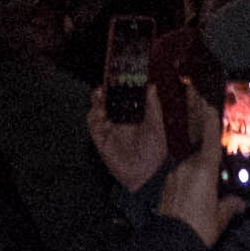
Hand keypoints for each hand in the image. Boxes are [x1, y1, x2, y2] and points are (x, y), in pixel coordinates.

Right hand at [88, 82, 170, 196]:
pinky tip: (99, 111)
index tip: (118, 74)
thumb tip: (152, 86)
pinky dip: (93, 116)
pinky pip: (93, 125)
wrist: (145, 176)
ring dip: (97, 101)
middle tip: (105, 82)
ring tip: (100, 93)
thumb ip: (153, 106)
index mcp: (133, 116)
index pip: (124, 97)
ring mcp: (109, 130)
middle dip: (104, 90)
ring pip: (98, 110)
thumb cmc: (154, 152)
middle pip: (108, 101)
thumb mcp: (156, 126)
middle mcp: (120, 121)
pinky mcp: (101, 140)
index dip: (119, 86)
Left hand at [153, 84, 228, 243]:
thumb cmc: (199, 228)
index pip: (209, 139)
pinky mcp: (166, 187)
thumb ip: (231, 205)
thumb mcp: (221, 218)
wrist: (171, 243)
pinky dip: (188, 183)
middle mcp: (187, 167)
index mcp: (203, 170)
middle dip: (210, 162)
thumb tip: (240, 202)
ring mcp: (174, 176)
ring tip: (207, 191)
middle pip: (201, 156)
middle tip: (220, 171)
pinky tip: (193, 198)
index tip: (212, 106)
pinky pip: (181, 178)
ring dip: (199, 174)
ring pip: (190, 168)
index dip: (211, 122)